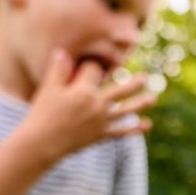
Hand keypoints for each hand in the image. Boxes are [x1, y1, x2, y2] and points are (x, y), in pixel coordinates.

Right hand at [21, 48, 155, 159]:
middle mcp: (97, 105)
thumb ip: (58, 70)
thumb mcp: (48, 89)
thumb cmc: (42, 114)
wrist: (42, 143)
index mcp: (84, 90)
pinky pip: (122, 131)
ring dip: (141, 103)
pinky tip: (147, 124)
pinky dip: (135, 128)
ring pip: (126, 110)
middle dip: (132, 82)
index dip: (94, 65)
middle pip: (119, 89)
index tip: (92, 64)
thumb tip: (62, 51)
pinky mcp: (101, 135)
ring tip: (153, 97)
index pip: (95, 71)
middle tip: (145, 77)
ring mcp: (101, 121)